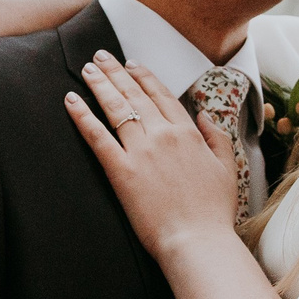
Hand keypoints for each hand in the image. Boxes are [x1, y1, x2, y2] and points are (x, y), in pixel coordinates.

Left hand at [65, 52, 239, 259]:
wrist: (198, 241)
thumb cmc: (213, 213)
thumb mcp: (227, 169)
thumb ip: (217, 138)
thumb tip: (206, 116)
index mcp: (188, 134)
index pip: (162, 95)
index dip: (144, 77)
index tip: (131, 65)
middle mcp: (163, 135)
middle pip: (135, 95)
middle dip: (116, 72)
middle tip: (100, 57)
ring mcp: (141, 151)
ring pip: (116, 108)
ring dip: (100, 85)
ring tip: (87, 69)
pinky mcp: (121, 171)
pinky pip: (97, 136)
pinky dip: (82, 116)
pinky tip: (71, 100)